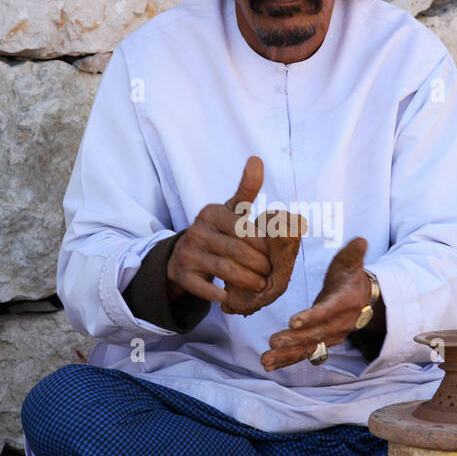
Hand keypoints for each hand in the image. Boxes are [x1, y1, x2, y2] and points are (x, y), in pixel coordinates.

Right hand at [166, 157, 271, 305]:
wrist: (182, 254)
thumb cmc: (217, 229)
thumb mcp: (230, 209)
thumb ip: (247, 188)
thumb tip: (257, 160)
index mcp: (211, 213)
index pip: (242, 229)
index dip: (261, 245)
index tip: (273, 255)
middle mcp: (197, 231)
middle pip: (236, 251)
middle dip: (258, 265)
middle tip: (270, 273)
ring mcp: (188, 253)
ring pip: (224, 270)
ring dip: (247, 281)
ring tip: (260, 285)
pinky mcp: (183, 275)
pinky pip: (204, 288)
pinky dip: (219, 294)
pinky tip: (230, 295)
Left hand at [261, 237, 369, 371]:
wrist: (362, 298)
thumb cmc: (350, 276)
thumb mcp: (352, 262)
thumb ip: (354, 253)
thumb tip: (360, 240)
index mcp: (346, 301)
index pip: (329, 310)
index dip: (312, 317)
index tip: (293, 321)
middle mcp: (340, 323)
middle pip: (316, 333)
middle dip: (295, 339)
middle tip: (273, 341)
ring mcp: (331, 336)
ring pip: (309, 347)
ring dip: (287, 355)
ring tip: (266, 359)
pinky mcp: (322, 342)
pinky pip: (304, 353)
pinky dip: (286, 360)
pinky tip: (269, 364)